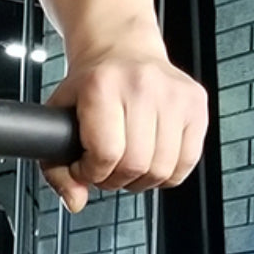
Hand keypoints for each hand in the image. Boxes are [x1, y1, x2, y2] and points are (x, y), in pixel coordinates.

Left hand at [41, 43, 208, 212]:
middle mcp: (142, 85)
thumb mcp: (58, 122)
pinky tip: (150, 160)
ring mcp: (175, 93)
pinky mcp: (196, 103)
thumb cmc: (90, 87)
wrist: (121, 50)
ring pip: (162, 169)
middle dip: (115, 179)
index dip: (91, 173)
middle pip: (135, 166)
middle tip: (106, 166)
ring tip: (127, 163)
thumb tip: (75, 202)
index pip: (105, 155)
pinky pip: (186, 162)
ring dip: (140, 179)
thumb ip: (56, 170)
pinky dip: (166, 174)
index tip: (85, 166)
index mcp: (103, 86)